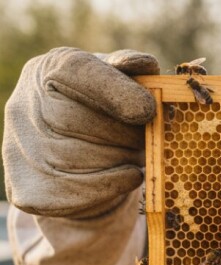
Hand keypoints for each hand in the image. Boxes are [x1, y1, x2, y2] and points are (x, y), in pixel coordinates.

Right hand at [3, 47, 158, 218]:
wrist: (84, 170)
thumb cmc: (108, 116)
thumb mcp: (119, 86)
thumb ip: (132, 72)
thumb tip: (144, 64)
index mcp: (48, 71)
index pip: (74, 71)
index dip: (113, 89)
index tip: (147, 108)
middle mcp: (24, 108)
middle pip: (80, 120)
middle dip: (126, 133)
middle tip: (146, 138)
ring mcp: (21, 151)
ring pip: (85, 157)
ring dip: (124, 158)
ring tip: (135, 153)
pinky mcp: (30, 191)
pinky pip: (83, 190)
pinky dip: (117, 183)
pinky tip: (129, 174)